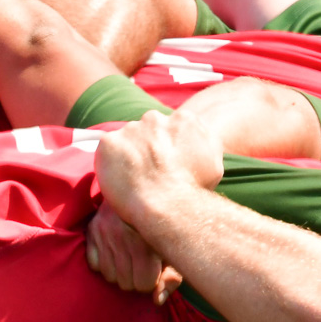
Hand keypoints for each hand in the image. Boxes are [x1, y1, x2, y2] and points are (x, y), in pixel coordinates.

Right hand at [85, 202, 183, 302]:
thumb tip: (157, 301)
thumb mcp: (174, 250)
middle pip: (126, 284)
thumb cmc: (166, 225)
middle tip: (142, 266)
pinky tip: (115, 253)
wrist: (147, 187)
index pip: (144, 285)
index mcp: (147, 242)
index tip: (155, 271)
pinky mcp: (92, 230)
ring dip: (119, 273)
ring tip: (129, 260)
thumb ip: (171, 278)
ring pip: (109, 277)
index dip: (151, 282)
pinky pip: (94, 265)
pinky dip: (104, 264)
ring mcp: (105, 234)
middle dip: (135, 279)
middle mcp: (123, 237)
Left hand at [93, 109, 224, 231]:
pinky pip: (106, 152)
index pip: (169, 128)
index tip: (164, 163)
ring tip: (133, 179)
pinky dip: (109, 164)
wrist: (167, 203)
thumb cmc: (192, 189)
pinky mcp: (109, 142)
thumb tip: (194, 144)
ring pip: (125, 141)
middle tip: (147, 171)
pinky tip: (119, 180)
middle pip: (146, 131)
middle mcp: (156, 118)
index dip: (165, 147)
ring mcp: (130, 128)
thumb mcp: (214, 164)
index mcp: (183, 119)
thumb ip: (204, 146)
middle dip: (146, 148)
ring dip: (127, 155)